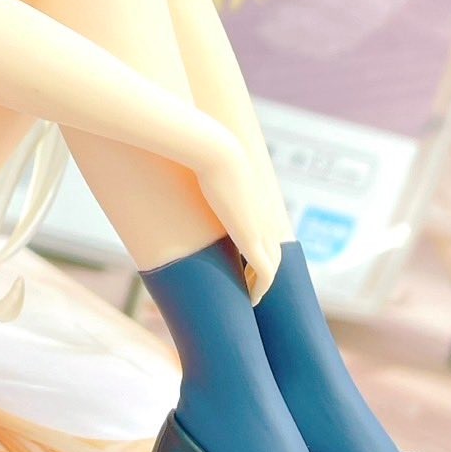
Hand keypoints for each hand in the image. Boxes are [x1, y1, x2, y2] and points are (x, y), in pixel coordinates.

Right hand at [193, 129, 282, 303]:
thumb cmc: (203, 153)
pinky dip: (261, 288)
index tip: (246, 265)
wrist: (215, 151)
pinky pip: (266, 274)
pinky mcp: (253, 239)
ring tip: (250, 299)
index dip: (259, 252)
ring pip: (272, 267)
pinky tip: (252, 300)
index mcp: (255, 204)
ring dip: (262, 284)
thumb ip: (195, 174)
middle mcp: (264, 218)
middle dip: (264, 274)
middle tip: (251, 289)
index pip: (266, 235)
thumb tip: (174, 170)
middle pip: (275, 255)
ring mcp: (261, 229)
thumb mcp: (201, 168)